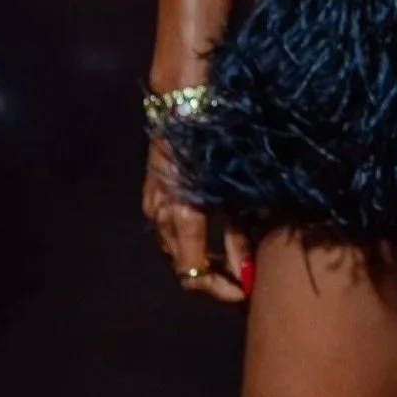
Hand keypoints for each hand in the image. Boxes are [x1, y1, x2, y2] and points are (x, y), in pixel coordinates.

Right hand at [143, 133, 252, 304]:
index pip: (193, 274)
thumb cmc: (219, 142)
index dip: (218, 290)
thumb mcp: (236, 193)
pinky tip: (212, 239)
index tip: (244, 293)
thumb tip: (246, 275)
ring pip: (173, 252)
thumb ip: (239, 238)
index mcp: (181, 217)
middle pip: (181, 268)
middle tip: (242, 280)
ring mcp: (151, 206)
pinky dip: (189, 244)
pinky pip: (168, 234)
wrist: (185, 102)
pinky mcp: (151, 196)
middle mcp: (160, 217)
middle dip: (211, 280)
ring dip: (199, 262)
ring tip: (231, 262)